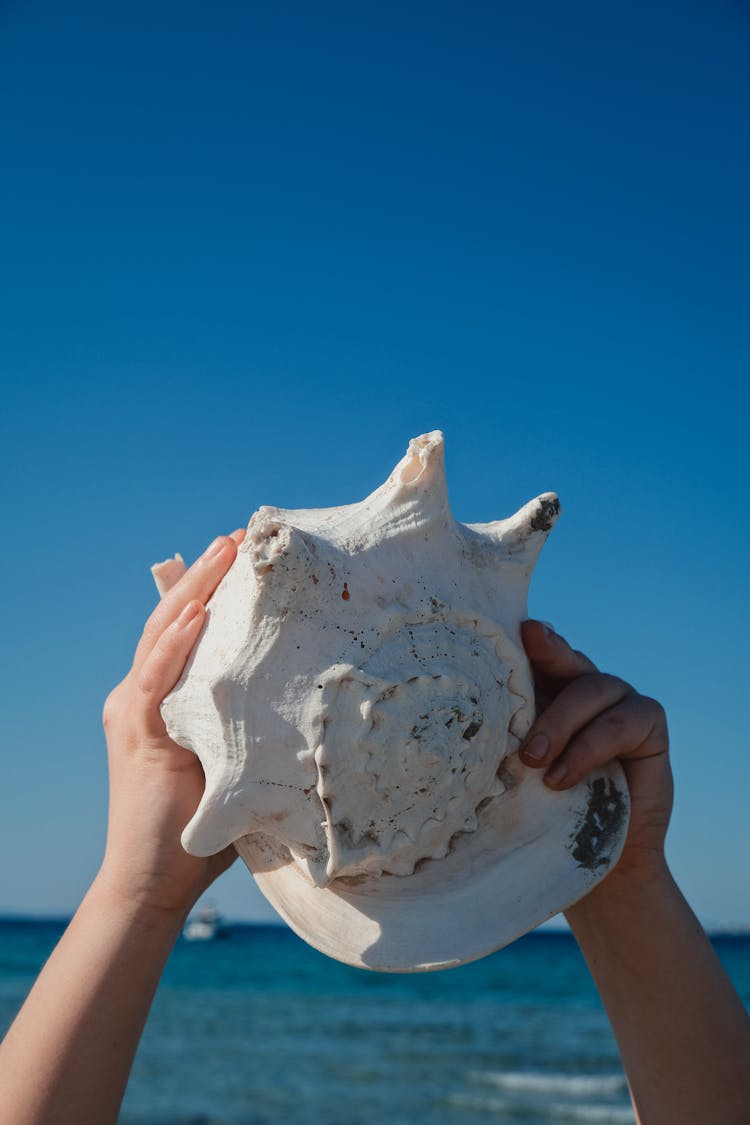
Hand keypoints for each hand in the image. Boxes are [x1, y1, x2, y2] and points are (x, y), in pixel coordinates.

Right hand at [97, 530, 244, 920]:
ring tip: (224, 552)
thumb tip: (323, 707)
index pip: (190, 630)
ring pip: (161, 634)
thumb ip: (261, 731)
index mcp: (169, 699)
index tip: (251, 556)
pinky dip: (175, 643)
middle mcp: (144, 694)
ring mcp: (134, 709)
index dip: (216, 590)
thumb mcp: (240, 764)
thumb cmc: (205, 831)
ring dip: (194, 589)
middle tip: (240, 536)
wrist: (157, 882)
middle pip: (174, 619)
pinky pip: (155, 677)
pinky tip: (199, 613)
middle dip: (207, 575)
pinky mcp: (134, 730)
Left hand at [519, 620, 672, 882]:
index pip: (535, 654)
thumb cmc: (543, 817)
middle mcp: (582, 688)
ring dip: (558, 724)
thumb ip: (498, 743)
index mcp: (546, 691)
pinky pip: (622, 721)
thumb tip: (447, 730)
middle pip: (564, 657)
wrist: (598, 864)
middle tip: (519, 674)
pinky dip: (589, 747)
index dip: (526, 640)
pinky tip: (563, 777)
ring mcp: (619, 701)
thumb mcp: (513, 776)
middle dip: (544, 656)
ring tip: (532, 762)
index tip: (515, 629)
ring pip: (590, 688)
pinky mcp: (648, 723)